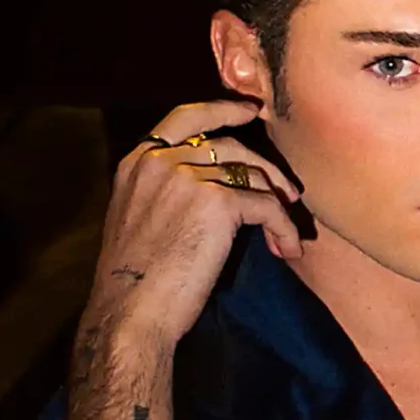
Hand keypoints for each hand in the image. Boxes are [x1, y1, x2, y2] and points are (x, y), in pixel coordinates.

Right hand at [88, 98, 302, 345]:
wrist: (132, 310)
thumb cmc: (136, 281)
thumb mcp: (137, 218)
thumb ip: (163, 190)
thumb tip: (210, 186)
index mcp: (138, 162)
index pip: (184, 118)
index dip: (221, 108)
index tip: (248, 110)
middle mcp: (161, 161)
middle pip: (229, 145)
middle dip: (265, 168)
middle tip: (287, 191)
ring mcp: (188, 177)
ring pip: (252, 176)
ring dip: (277, 204)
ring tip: (285, 233)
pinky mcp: (217, 202)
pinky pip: (267, 206)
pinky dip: (284, 228)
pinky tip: (287, 250)